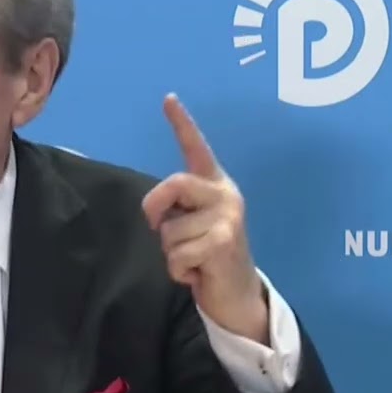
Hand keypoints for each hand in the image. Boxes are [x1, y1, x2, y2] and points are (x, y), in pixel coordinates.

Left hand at [141, 93, 268, 343]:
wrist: (237, 293)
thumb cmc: (206, 255)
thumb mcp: (191, 224)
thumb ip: (177, 208)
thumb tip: (156, 214)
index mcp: (214, 184)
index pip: (196, 149)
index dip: (182, 123)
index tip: (169, 98)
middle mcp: (224, 194)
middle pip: (173, 185)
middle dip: (154, 209)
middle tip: (158, 228)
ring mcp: (227, 218)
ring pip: (169, 231)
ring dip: (171, 253)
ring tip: (194, 258)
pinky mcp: (224, 243)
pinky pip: (177, 256)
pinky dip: (178, 271)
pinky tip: (198, 272)